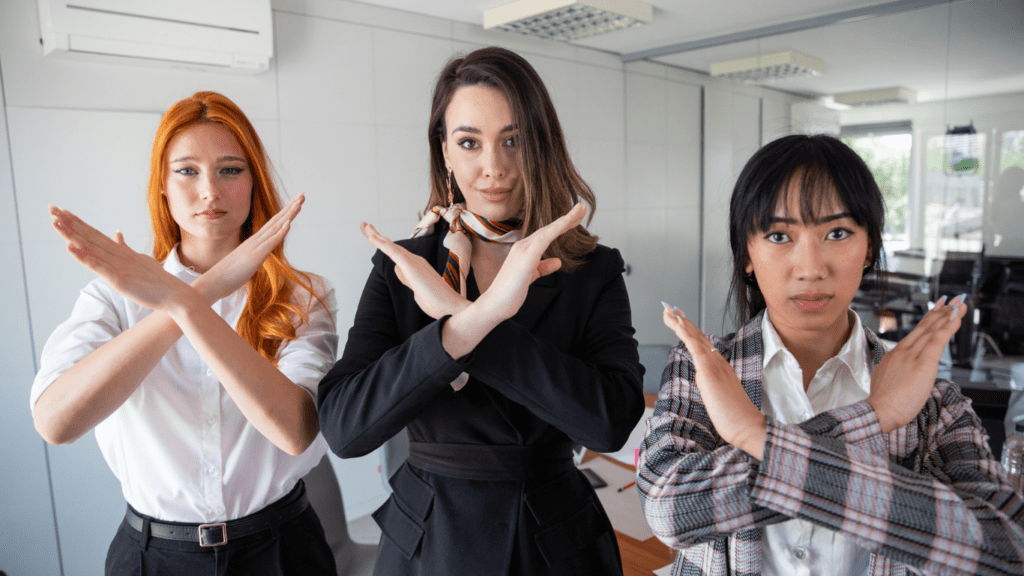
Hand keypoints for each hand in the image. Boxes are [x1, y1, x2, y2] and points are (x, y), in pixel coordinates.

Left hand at [50, 205, 190, 310]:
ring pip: (90, 247)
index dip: (78, 223)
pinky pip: (97, 266)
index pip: (95, 234)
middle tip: (51, 208)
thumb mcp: (139, 259)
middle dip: (69, 222)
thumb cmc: (158, 281)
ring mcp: (118, 266)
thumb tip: (116, 233)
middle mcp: (117, 255)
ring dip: (71, 234)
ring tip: (55, 221)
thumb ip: (125, 247)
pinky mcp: (118, 279)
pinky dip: (83, 256)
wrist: (175, 294)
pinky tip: (70, 247)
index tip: (63, 212)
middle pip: (89, 236)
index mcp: (121, 252)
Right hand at [199, 194, 303, 301]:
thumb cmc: (227, 276)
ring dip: (288, 214)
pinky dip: (280, 232)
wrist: (212, 282)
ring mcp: (255, 247)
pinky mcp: (255, 256)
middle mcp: (255, 241)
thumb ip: (252, 258)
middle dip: (290, 207)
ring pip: (275, 227)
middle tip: (302, 194)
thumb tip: (256, 258)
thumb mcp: (245, 264)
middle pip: (276, 220)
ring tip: (300, 202)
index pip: (273, 224)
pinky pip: (270, 242)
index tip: (296, 203)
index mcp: (254, 242)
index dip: (285, 213)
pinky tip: (288, 223)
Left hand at [361, 221, 469, 318]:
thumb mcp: (416, 289)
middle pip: (391, 246)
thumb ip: (407, 278)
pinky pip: (393, 252)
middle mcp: (414, 261)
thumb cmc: (437, 302)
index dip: (383, 245)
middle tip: (364, 225)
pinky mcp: (411, 265)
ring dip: (376, 236)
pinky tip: (371, 237)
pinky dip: (381, 244)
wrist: (450, 307)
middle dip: (377, 236)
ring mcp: (413, 262)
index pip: (396, 253)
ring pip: (391, 246)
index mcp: (415, 266)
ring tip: (365, 226)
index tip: (373, 238)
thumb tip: (398, 269)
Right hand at [476, 203, 586, 321]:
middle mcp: (523, 246)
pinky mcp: (526, 256)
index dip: (562, 225)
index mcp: (524, 251)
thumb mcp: (531, 277)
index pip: (546, 234)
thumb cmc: (509, 293)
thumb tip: (557, 261)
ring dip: (566, 219)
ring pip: (548, 230)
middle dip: (568, 218)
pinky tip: (568, 221)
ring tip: (581, 209)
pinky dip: (557, 228)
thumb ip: (543, 268)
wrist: (494, 305)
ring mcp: (523, 250)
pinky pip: (545, 238)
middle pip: (549, 228)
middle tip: (583, 208)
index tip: (576, 218)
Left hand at [662, 302, 766, 458]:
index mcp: (721, 368)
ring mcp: (715, 365)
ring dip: (680, 322)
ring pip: (695, 338)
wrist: (747, 426)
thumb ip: (713, 388)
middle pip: (698, 336)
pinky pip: (696, 348)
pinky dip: (686, 333)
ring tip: (668, 311)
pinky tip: (678, 323)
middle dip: (682, 321)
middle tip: (669, 308)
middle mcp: (719, 362)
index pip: (703, 345)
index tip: (681, 320)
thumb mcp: (720, 398)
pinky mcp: (710, 372)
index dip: (691, 331)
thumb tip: (707, 384)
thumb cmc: (735, 417)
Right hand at [867, 295, 966, 432]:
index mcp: (893, 356)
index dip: (927, 321)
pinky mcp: (923, 363)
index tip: (936, 310)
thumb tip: (902, 375)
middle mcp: (902, 352)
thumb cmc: (883, 405)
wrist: (878, 411)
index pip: (914, 335)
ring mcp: (912, 356)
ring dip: (947, 316)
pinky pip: (937, 341)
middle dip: (939, 313)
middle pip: (924, 328)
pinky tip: (956, 318)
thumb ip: (895, 373)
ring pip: (932, 331)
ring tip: (959, 306)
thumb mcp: (886, 383)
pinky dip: (947, 327)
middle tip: (951, 302)